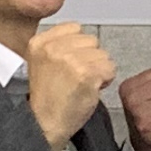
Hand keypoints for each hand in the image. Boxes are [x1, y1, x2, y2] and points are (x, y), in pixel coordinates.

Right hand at [25, 24, 117, 150]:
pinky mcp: (86, 73)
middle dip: (90, 58)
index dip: (79, 47)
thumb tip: (84, 39)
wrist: (44, 123)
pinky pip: (109, 69)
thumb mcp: (42, 63)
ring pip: (103, 55)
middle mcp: (54, 47)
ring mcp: (70, 59)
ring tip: (83, 84)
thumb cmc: (47, 98)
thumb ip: (59, 46)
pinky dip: (105, 81)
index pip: (74, 28)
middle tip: (78, 77)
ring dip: (99, 70)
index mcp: (40, 42)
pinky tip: (91, 90)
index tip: (72, 63)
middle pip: (91, 40)